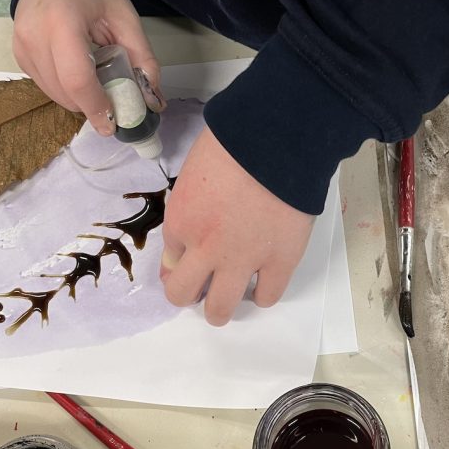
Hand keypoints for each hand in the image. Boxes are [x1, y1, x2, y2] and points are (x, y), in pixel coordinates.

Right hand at [13, 0, 161, 134]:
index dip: (97, 106)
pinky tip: (80, 73)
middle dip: (91, 106)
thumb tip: (153, 101)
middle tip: (113, 102)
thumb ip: (143, 58)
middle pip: (65, 92)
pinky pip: (46, 86)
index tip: (113, 123)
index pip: (77, 78)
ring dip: (79, 100)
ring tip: (97, 82)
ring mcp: (21, 47)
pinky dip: (66, 90)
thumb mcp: (125, 17)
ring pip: (54, 94)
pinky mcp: (19, 56)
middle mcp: (34, 36)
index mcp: (62, 21)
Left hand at [161, 127, 314, 325]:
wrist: (280, 140)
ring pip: (221, 309)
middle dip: (189, 293)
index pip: (168, 258)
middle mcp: (205, 248)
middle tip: (203, 284)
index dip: (178, 259)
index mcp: (181, 220)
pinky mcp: (280, 261)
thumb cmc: (234, 143)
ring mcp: (243, 259)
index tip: (190, 255)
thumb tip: (183, 241)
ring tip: (231, 296)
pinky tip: (264, 281)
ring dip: (220, 307)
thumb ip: (186, 209)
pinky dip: (263, 293)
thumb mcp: (193, 172)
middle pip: (182, 295)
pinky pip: (268, 296)